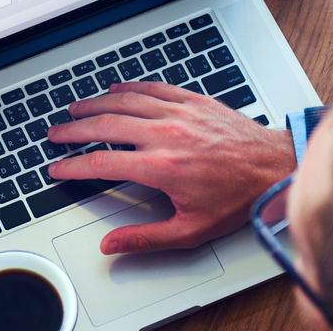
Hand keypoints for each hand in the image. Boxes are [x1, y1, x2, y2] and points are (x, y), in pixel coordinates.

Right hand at [46, 81, 294, 254]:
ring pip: (124, 102)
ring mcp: (179, 113)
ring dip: (94, 104)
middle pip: (105, 125)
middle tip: (57, 134)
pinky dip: (128, 87)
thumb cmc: (239, 197)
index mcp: (161, 167)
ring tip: (75, 109)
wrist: (275, 168)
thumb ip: (146, 237)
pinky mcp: (192, 100)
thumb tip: (112, 245)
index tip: (58, 168)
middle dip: (74, 130)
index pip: (102, 163)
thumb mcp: (192, 229)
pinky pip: (151, 88)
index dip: (73, 166)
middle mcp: (166, 134)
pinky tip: (115, 89)